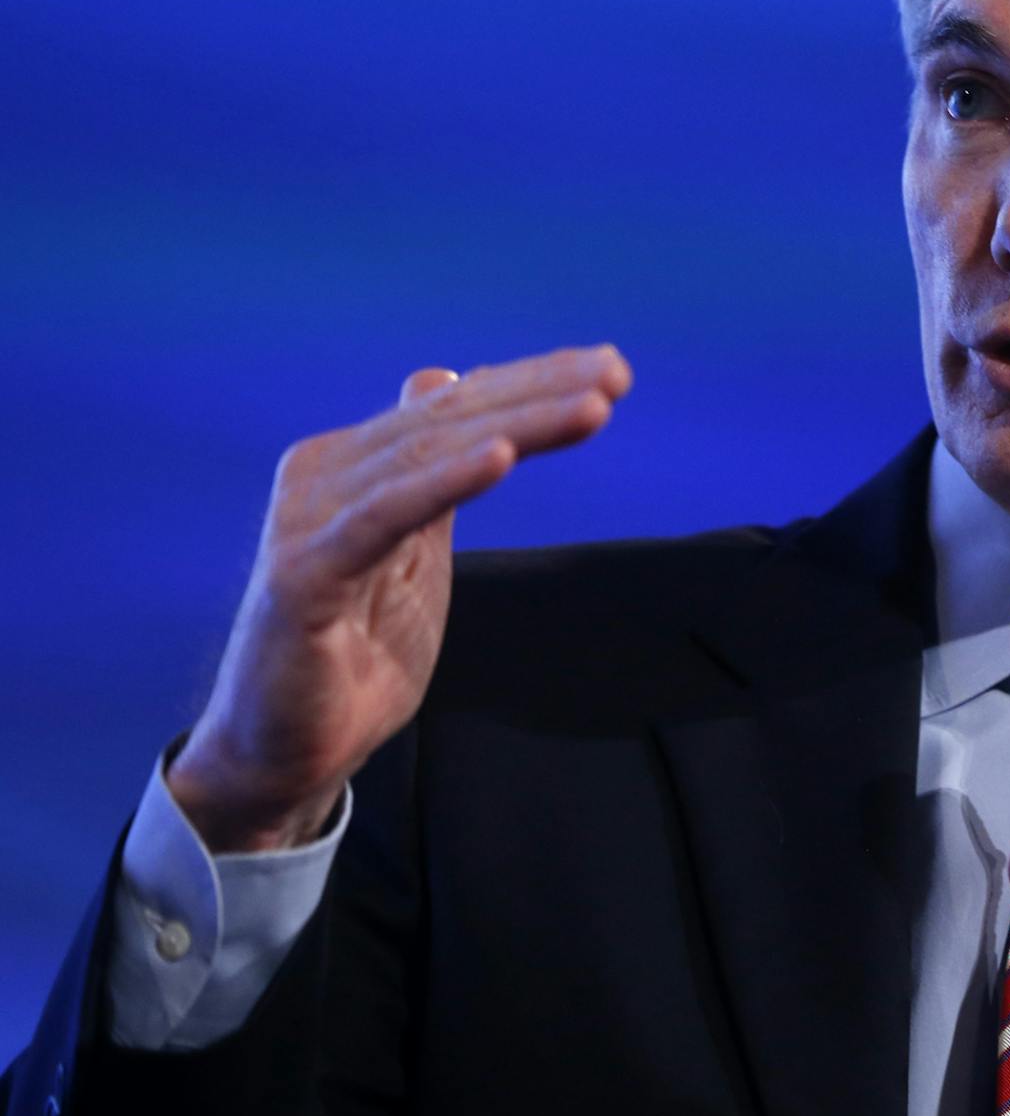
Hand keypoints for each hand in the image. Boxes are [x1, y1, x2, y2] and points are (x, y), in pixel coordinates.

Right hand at [167, 344, 632, 851]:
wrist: (285, 749)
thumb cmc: (353, 648)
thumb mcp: (412, 544)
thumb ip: (431, 470)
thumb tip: (445, 380)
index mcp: (356, 465)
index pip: (457, 407)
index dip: (534, 381)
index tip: (613, 366)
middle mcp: (326, 475)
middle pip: (449, 420)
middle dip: (540, 392)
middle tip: (617, 372)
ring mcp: (310, 520)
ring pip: (428, 455)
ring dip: (516, 425)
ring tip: (591, 407)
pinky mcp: (303, 575)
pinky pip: (386, 516)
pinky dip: (446, 482)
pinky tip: (502, 456)